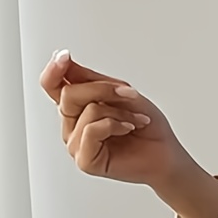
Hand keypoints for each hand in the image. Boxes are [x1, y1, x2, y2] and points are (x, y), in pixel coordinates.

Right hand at [38, 50, 187, 188]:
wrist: (165, 153)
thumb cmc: (147, 125)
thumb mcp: (120, 91)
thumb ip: (90, 79)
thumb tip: (65, 62)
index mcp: (77, 107)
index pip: (52, 85)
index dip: (54, 69)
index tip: (64, 56)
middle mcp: (73, 125)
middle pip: (68, 94)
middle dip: (102, 89)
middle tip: (129, 95)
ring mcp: (77, 144)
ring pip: (85, 110)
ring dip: (117, 112)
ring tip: (134, 120)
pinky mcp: (86, 161)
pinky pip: (92, 130)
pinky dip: (115, 125)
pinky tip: (127, 130)